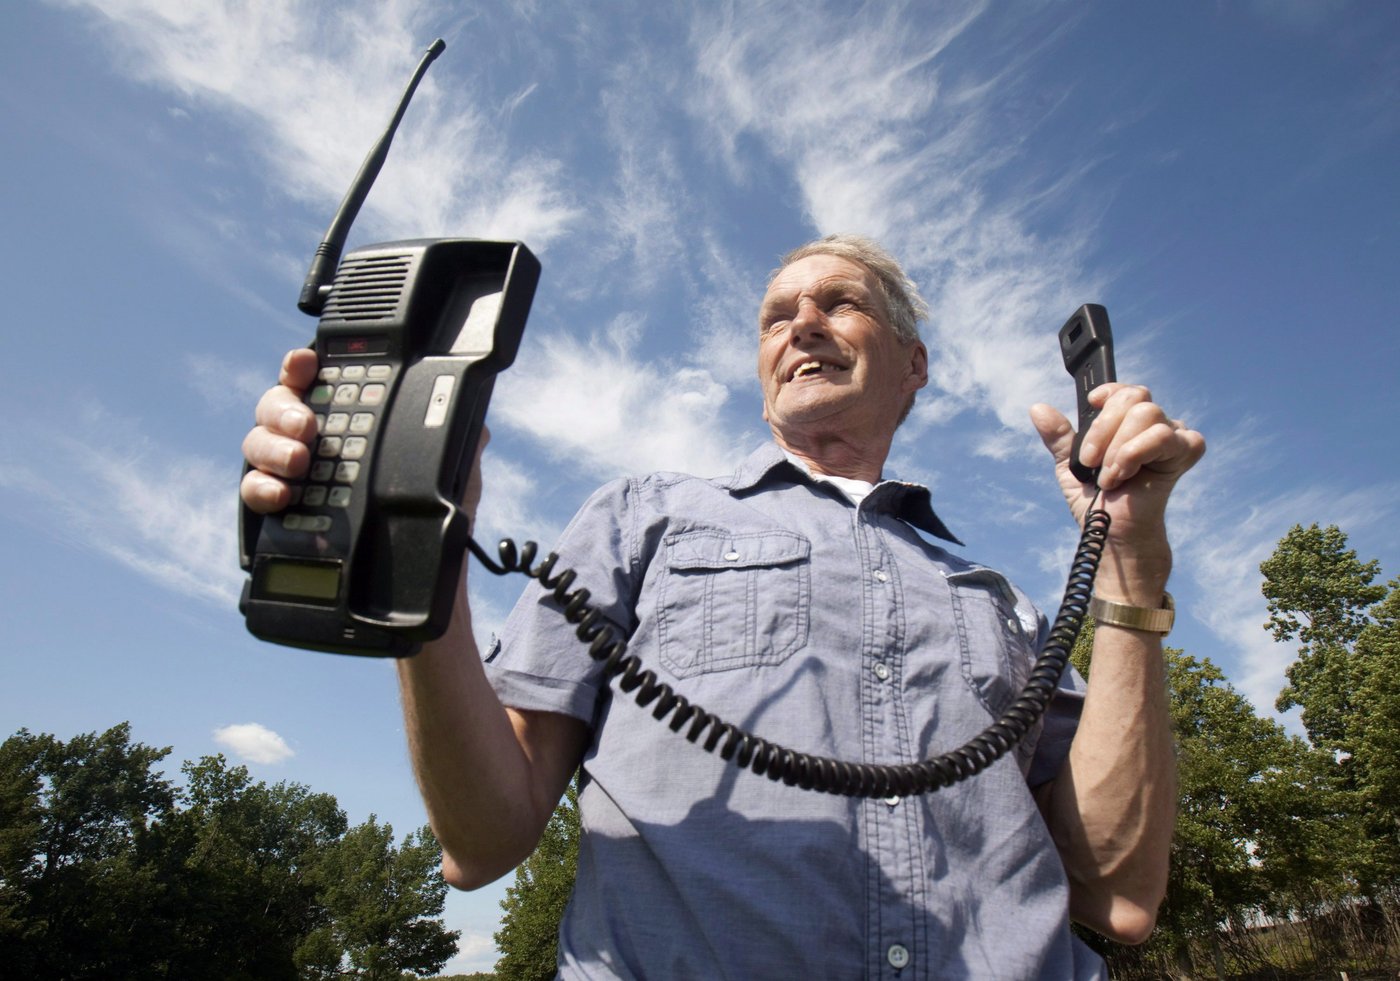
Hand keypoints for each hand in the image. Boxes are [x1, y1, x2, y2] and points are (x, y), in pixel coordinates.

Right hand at [238, 348, 491, 523]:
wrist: (412, 577)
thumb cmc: (429, 516)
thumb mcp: (453, 473)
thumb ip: (458, 440)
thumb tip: (478, 423)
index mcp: (346, 419)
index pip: (315, 382)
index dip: (302, 366)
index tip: (305, 362)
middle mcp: (310, 440)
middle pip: (277, 406)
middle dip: (285, 409)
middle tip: (307, 427)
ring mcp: (288, 472)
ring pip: (258, 442)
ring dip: (273, 446)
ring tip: (298, 462)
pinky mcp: (274, 509)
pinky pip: (253, 489)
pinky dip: (261, 487)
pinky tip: (281, 494)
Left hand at [1030, 384, 1204, 548]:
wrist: (1111, 530)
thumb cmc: (1097, 499)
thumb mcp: (1070, 465)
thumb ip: (1058, 436)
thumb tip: (1038, 408)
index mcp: (1128, 423)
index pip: (1126, 390)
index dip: (1109, 392)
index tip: (1091, 404)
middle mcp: (1154, 425)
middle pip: (1134, 398)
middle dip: (1104, 429)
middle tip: (1090, 461)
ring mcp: (1173, 436)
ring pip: (1146, 414)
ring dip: (1117, 449)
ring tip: (1108, 476)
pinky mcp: (1186, 451)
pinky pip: (1164, 436)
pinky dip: (1135, 453)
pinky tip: (1126, 475)